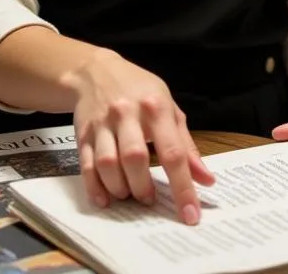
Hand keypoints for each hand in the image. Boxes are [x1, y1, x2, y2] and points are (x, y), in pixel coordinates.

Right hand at [64, 51, 215, 223]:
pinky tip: (106, 198)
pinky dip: (95, 188)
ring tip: (130, 195)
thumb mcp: (170, 108)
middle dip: (144, 187)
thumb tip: (205, 179)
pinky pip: (86, 166)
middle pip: (135, 158)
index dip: (183, 185)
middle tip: (150, 199)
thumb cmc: (141, 91)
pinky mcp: (82, 134)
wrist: (97, 72)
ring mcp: (103, 123)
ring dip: (120, 188)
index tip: (190, 213)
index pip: (173, 152)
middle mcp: (128, 114)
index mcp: (157, 107)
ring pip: (108, 164)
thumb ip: (187, 145)